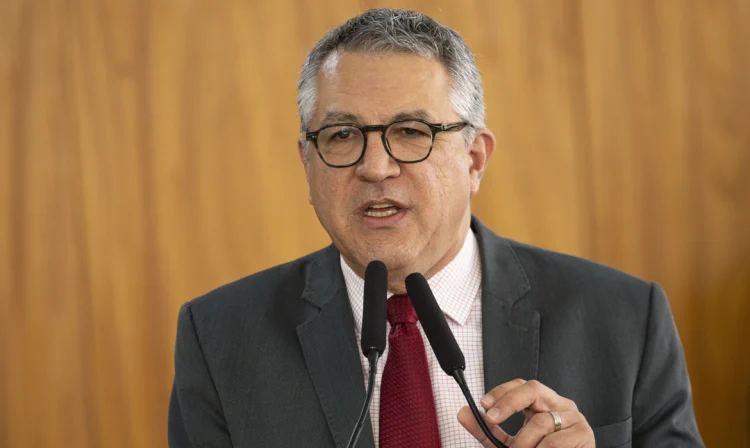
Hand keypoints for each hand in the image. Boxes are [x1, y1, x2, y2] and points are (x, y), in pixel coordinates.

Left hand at [457, 379, 594, 446]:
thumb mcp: (509, 443)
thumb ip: (488, 429)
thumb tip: (463, 413)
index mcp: (543, 404)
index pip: (521, 385)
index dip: (502, 391)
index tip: (484, 404)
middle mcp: (560, 405)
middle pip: (533, 388)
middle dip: (509, 401)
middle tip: (492, 418)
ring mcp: (575, 418)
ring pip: (541, 422)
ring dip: (524, 442)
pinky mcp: (585, 435)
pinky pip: (555, 441)